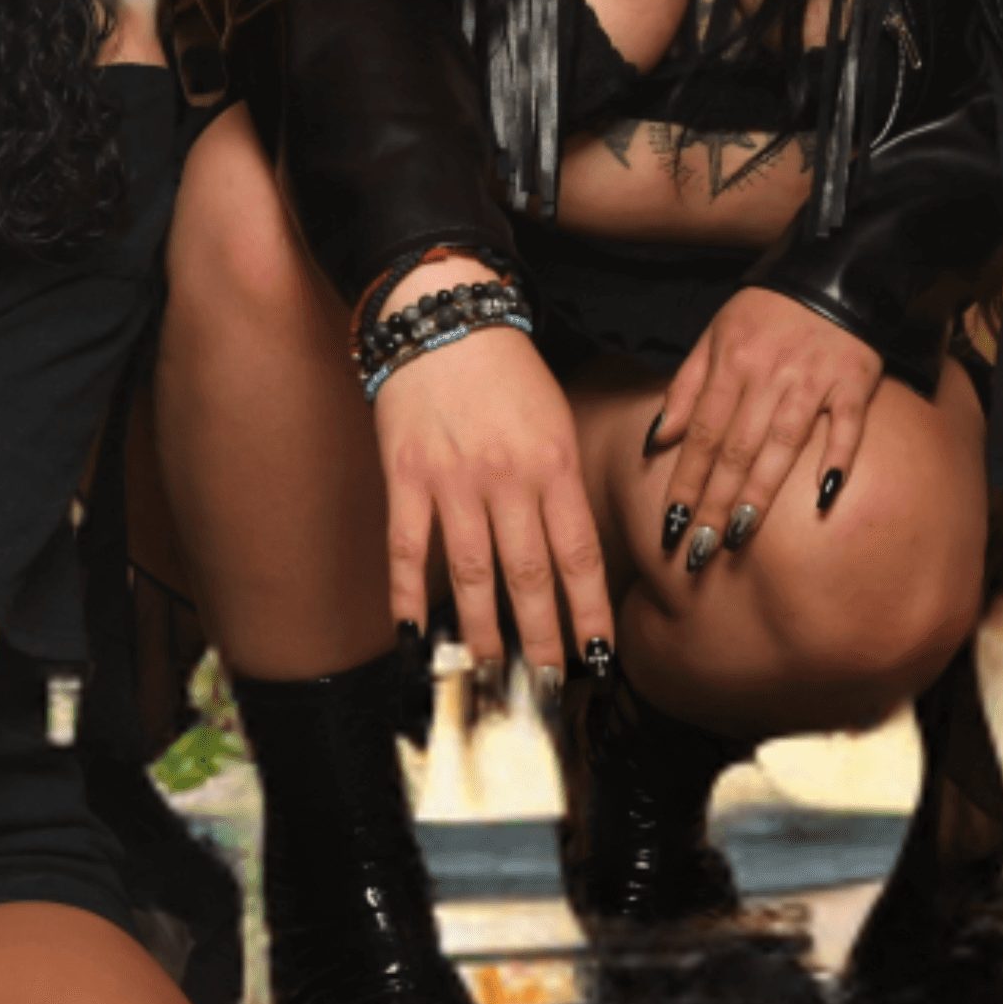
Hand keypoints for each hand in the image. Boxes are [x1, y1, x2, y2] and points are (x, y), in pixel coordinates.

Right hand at [375, 315, 615, 675]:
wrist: (443, 317)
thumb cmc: (506, 373)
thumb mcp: (555, 420)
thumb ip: (560, 487)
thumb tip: (569, 559)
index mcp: (553, 464)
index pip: (578, 554)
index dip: (588, 612)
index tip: (598, 657)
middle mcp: (506, 478)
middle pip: (528, 575)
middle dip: (540, 638)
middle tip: (547, 686)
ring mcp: (452, 480)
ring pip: (471, 573)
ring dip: (479, 631)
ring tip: (486, 674)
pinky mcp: (404, 476)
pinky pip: (407, 549)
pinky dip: (408, 596)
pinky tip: (413, 635)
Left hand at [651, 289, 882, 571]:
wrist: (835, 271)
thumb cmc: (767, 311)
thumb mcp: (715, 336)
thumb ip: (685, 389)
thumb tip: (654, 441)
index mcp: (731, 364)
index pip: (701, 432)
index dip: (685, 480)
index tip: (671, 524)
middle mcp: (768, 374)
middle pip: (736, 447)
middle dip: (713, 501)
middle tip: (698, 550)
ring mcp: (813, 379)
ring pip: (782, 443)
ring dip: (759, 490)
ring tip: (738, 533)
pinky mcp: (854, 381)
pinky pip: (846, 425)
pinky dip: (836, 457)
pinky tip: (824, 495)